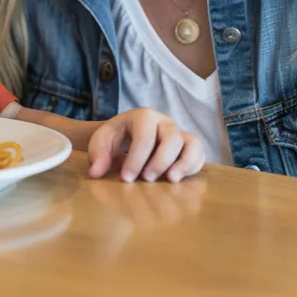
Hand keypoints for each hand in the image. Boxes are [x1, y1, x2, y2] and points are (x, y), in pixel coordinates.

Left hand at [86, 108, 204, 182]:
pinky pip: (199, 153)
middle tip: (147, 180)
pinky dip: (193, 166)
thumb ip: (98, 155)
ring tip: (171, 180)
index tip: (126, 178)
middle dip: (160, 161)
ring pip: (192, 143)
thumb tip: (96, 172)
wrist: (128, 133)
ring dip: (184, 163)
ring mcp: (179, 133)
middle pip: (172, 137)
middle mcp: (165, 122)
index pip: (145, 135)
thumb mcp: (102, 141)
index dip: (136, 158)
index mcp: (143, 116)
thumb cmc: (116, 137)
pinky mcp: (187, 146)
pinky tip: (178, 180)